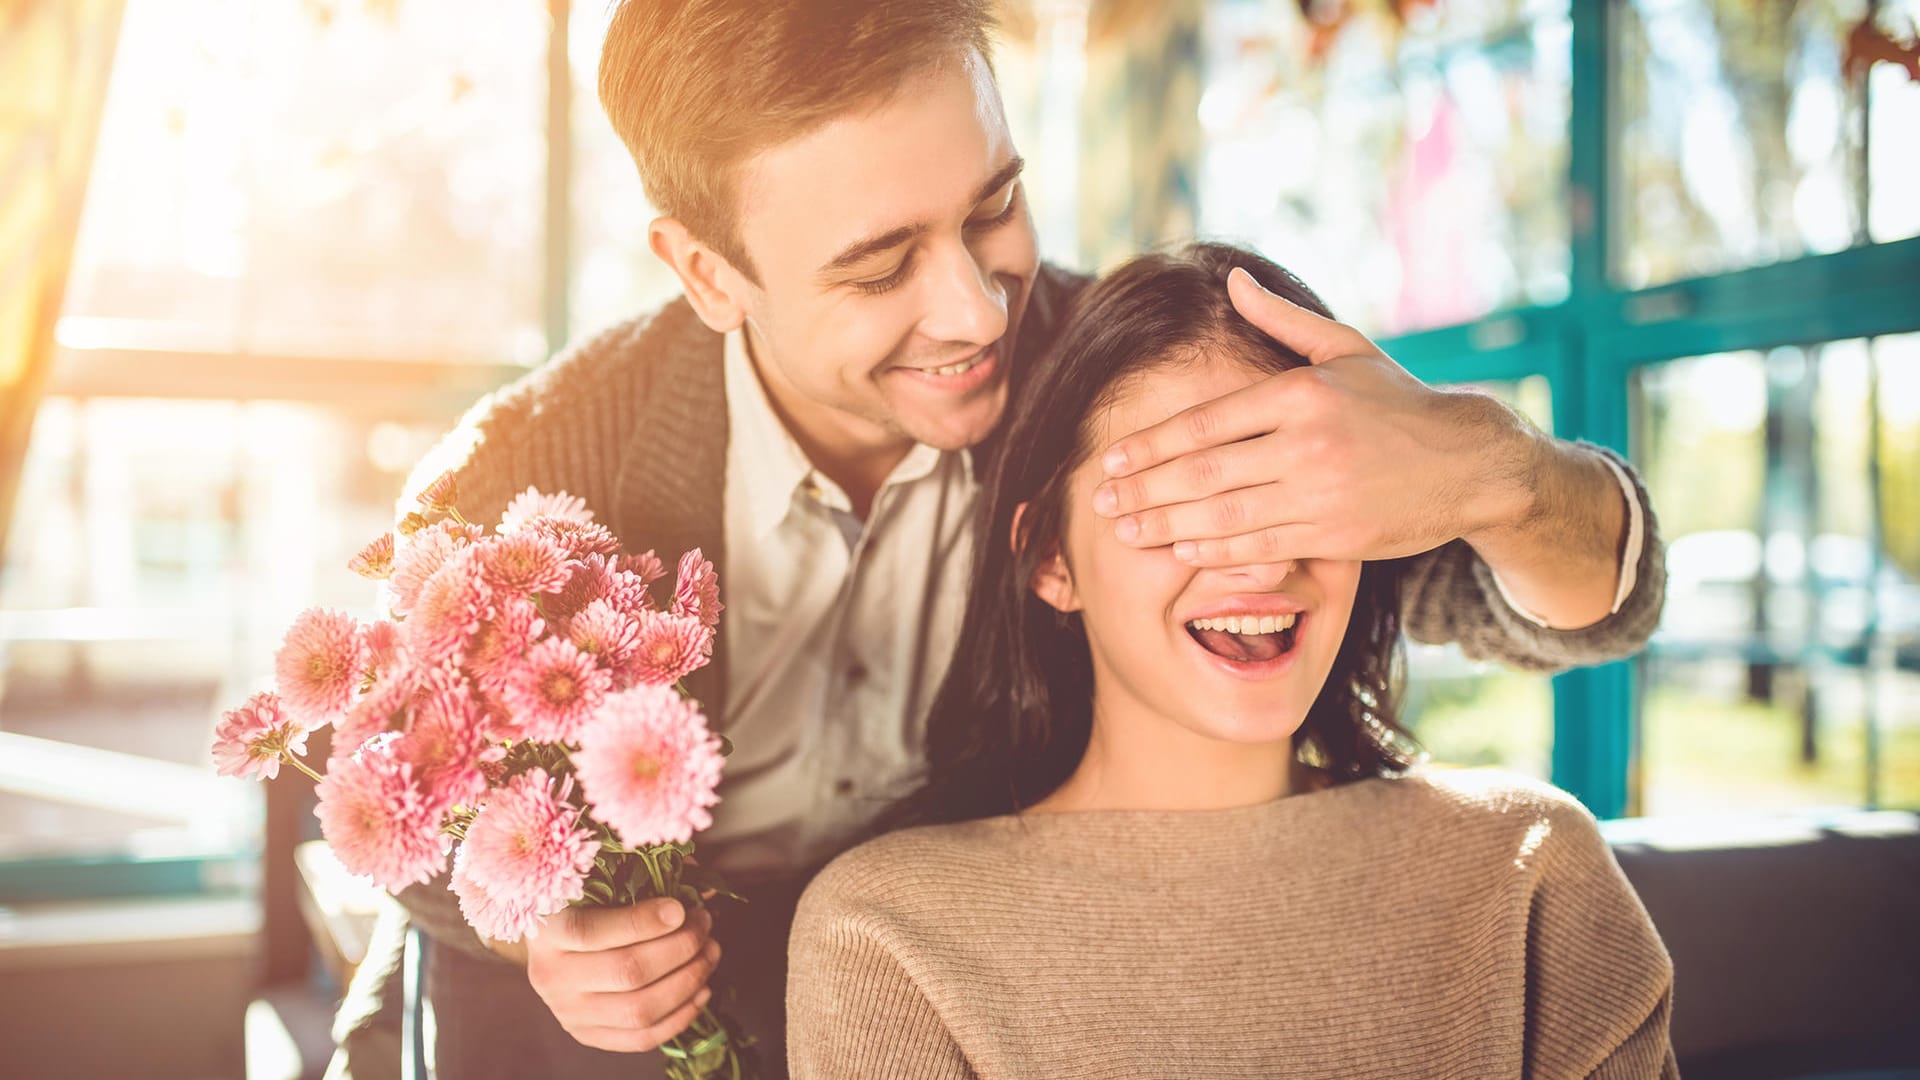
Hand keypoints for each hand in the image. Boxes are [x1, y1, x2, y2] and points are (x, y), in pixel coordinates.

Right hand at [521, 898, 720, 1052]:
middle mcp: (551, 977)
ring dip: (688, 981)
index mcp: (547, 931)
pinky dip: (680, 1016)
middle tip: (704, 924)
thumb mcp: (600, 878)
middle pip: (627, 972)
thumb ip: (642, 875)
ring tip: (710, 953)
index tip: (680, 908)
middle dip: (680, 947)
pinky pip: (641, 1038)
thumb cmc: (586, 902)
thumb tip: (698, 884)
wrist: (554, 945)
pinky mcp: (587, 1034)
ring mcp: (568, 1012)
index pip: (590, 932)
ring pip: (640, 1009)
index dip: (643, 921)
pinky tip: (701, 990)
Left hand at [1091, 266, 1534, 566]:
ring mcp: (1321, 494)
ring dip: (1167, 524)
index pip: (1206, 422)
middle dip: (1145, 490)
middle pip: (1203, 472)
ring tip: (1126, 530)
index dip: (1151, 445)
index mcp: (1300, 394)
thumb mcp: (1346, 348)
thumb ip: (1281, 320)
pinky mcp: (1336, 537)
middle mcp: (1306, 444)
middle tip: (1101, 501)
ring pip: (1225, 514)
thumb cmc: (1400, 402)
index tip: (1110, 459)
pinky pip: (1262, 546)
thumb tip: (1230, 280)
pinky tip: (1182, 548)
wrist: (1472, 463)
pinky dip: (1217, 550)